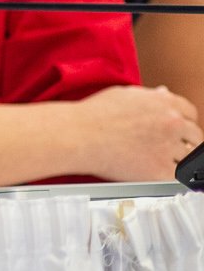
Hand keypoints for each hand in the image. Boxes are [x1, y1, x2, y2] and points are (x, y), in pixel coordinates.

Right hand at [70, 84, 201, 181]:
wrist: (78, 134)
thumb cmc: (93, 114)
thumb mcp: (123, 94)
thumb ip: (149, 96)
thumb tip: (163, 94)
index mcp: (164, 102)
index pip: (190, 113)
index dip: (184, 121)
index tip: (178, 129)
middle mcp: (171, 123)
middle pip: (195, 136)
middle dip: (185, 141)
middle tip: (171, 146)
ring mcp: (167, 147)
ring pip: (190, 158)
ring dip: (180, 159)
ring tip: (164, 160)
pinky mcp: (160, 170)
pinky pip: (179, 176)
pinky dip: (172, 176)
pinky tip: (161, 172)